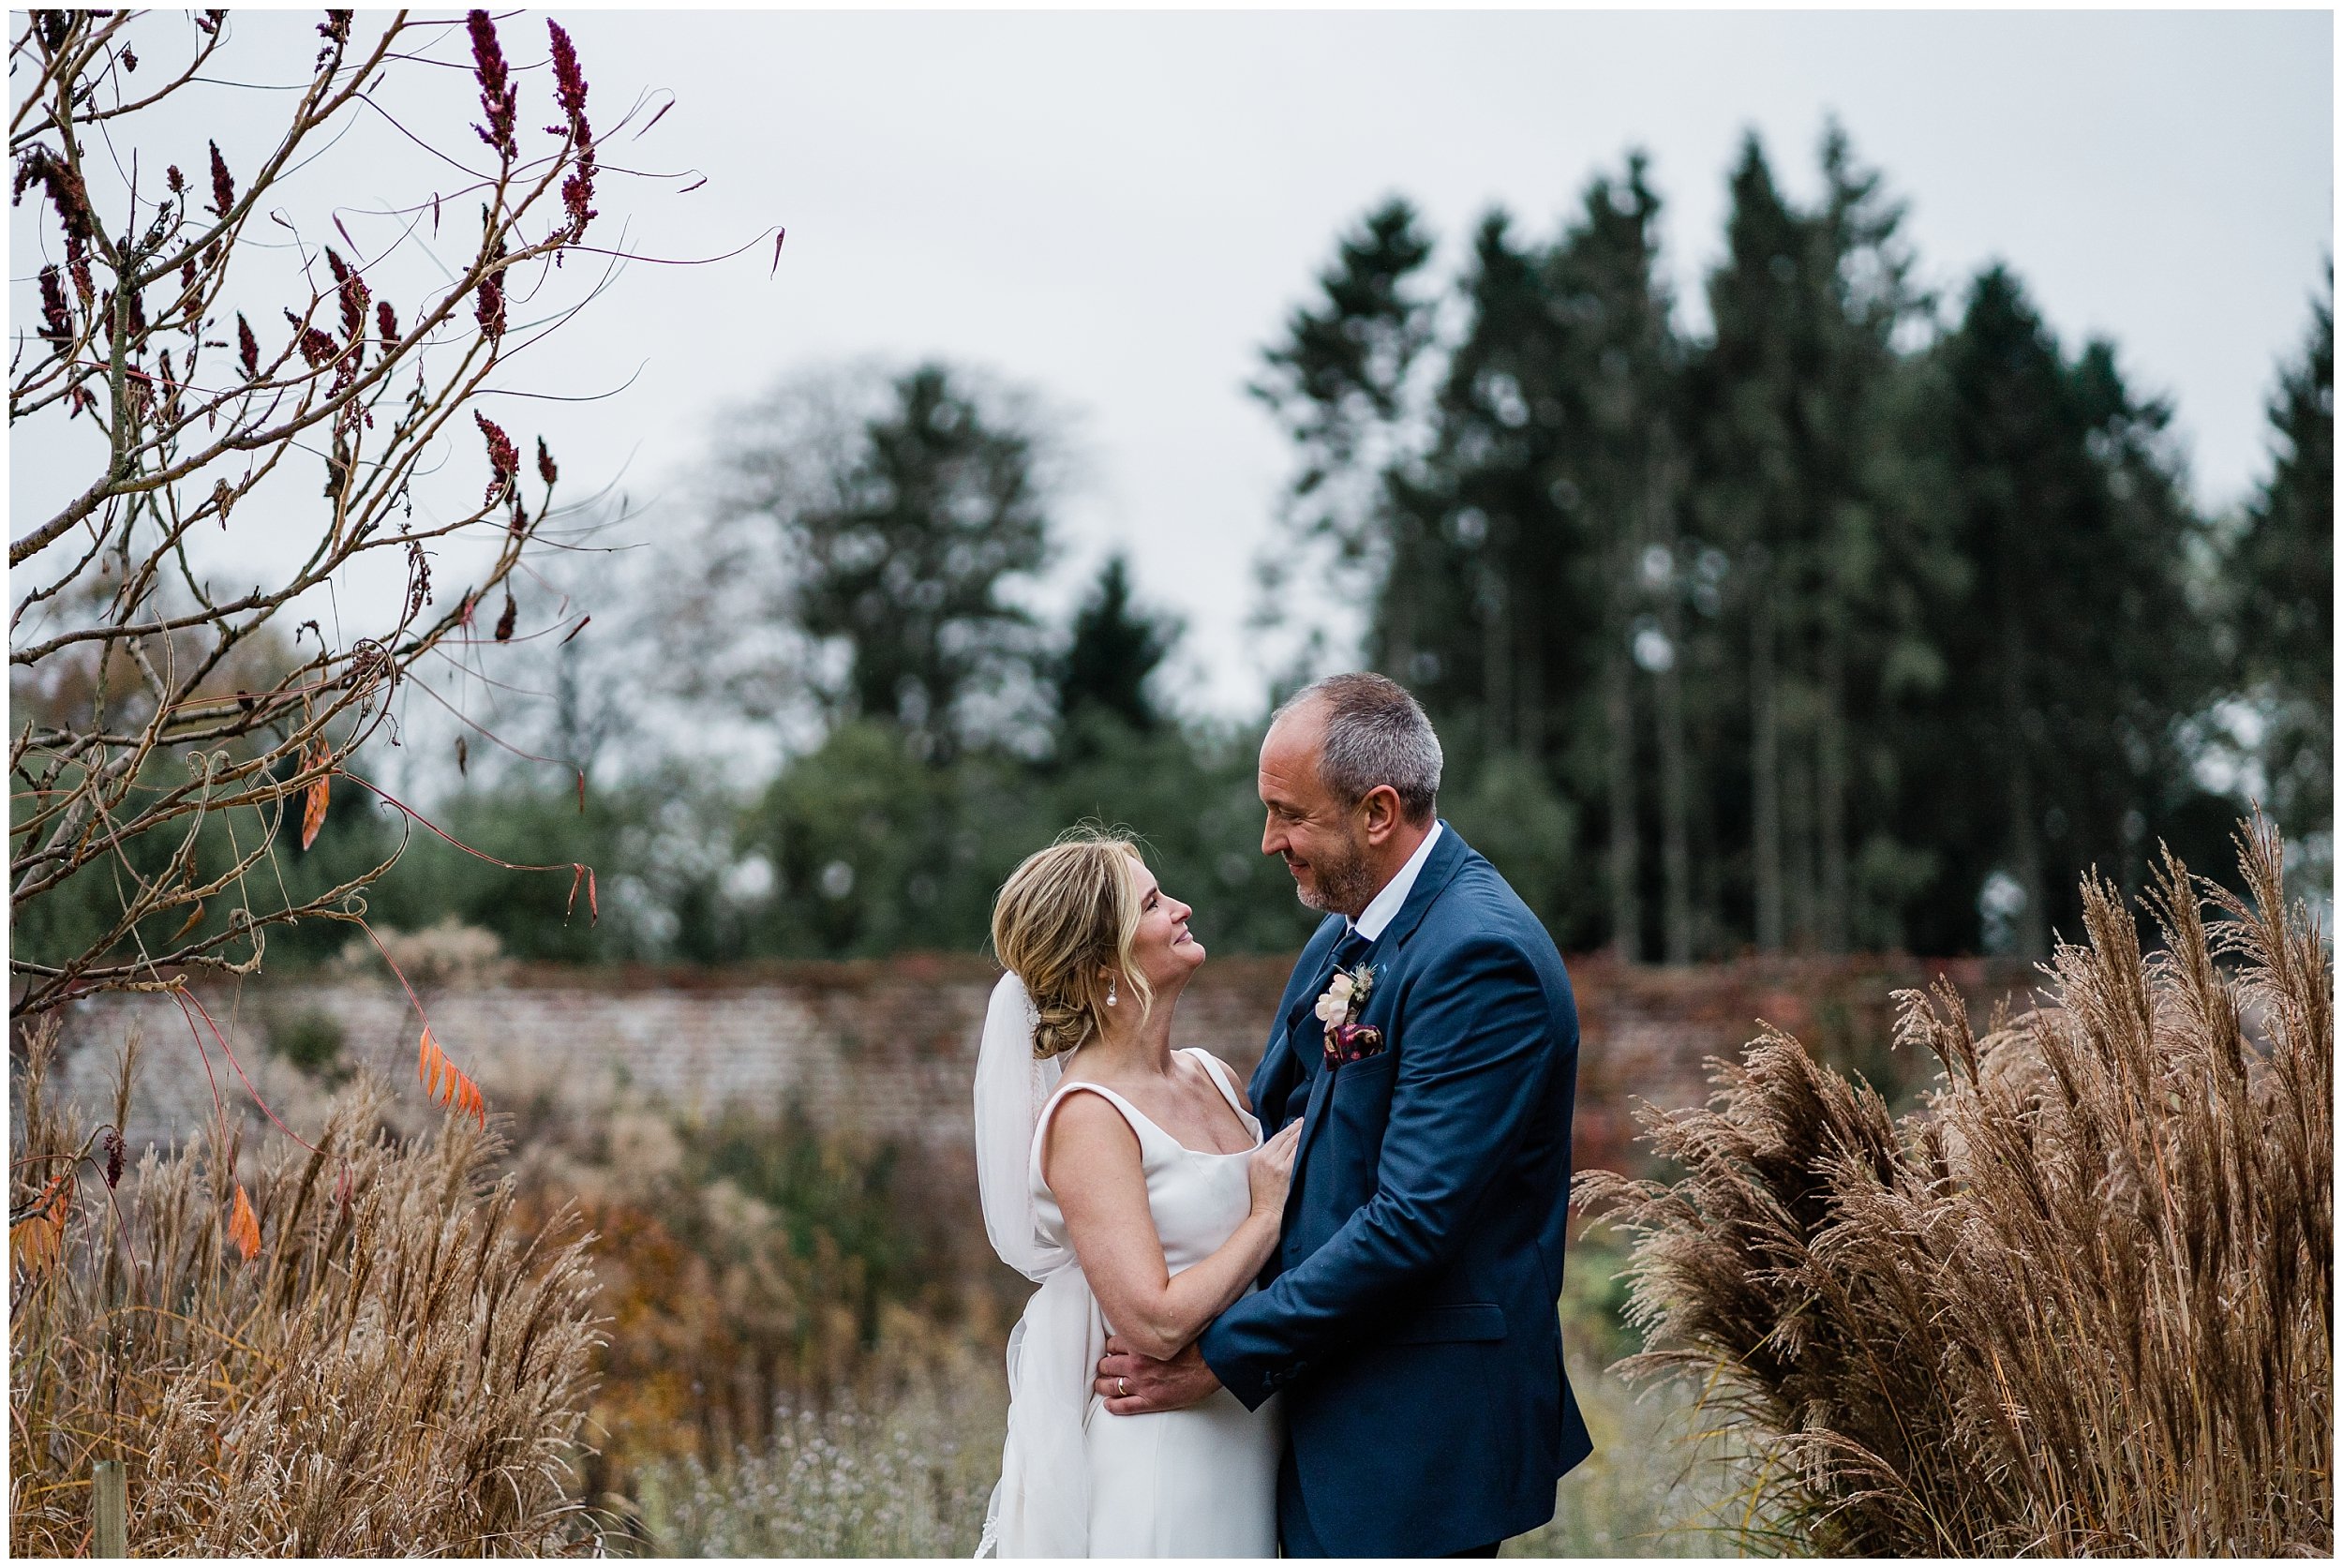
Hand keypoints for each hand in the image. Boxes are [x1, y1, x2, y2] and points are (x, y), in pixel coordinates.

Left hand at [1095, 1336, 1221, 1414]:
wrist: (1212, 1362)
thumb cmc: (1197, 1344)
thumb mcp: (1169, 1328)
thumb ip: (1152, 1329)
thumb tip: (1145, 1324)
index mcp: (1140, 1344)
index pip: (1113, 1344)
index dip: (1111, 1347)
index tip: (1111, 1349)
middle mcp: (1137, 1364)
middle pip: (1108, 1365)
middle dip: (1104, 1365)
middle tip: (1103, 1367)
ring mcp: (1143, 1384)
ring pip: (1111, 1386)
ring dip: (1103, 1385)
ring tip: (1100, 1385)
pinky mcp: (1151, 1401)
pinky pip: (1125, 1406)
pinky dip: (1114, 1406)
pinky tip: (1109, 1405)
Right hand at [1246, 1119, 1302, 1217]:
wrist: (1266, 1213)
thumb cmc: (1263, 1197)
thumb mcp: (1257, 1174)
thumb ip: (1266, 1160)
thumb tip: (1281, 1148)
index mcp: (1256, 1157)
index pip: (1275, 1139)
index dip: (1287, 1130)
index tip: (1296, 1123)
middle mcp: (1265, 1157)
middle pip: (1283, 1138)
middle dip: (1295, 1128)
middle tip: (1305, 1121)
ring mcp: (1275, 1163)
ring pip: (1291, 1143)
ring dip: (1301, 1133)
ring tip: (1309, 1126)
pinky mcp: (1285, 1170)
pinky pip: (1296, 1153)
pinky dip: (1303, 1144)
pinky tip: (1310, 1139)